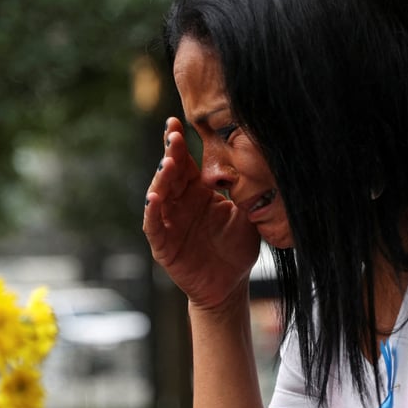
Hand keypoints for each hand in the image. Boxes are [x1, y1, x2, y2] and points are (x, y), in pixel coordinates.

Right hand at [143, 118, 260, 309]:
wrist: (231, 285)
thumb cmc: (238, 249)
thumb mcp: (247, 215)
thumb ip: (245, 191)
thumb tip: (255, 160)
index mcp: (199, 192)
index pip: (186, 163)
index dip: (179, 143)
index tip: (177, 122)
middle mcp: (180, 203)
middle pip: (171, 173)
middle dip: (170, 153)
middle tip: (173, 135)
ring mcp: (169, 223)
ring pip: (159, 195)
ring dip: (161, 179)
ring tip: (167, 164)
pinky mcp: (163, 245)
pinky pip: (153, 225)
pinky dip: (152, 212)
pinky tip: (155, 199)